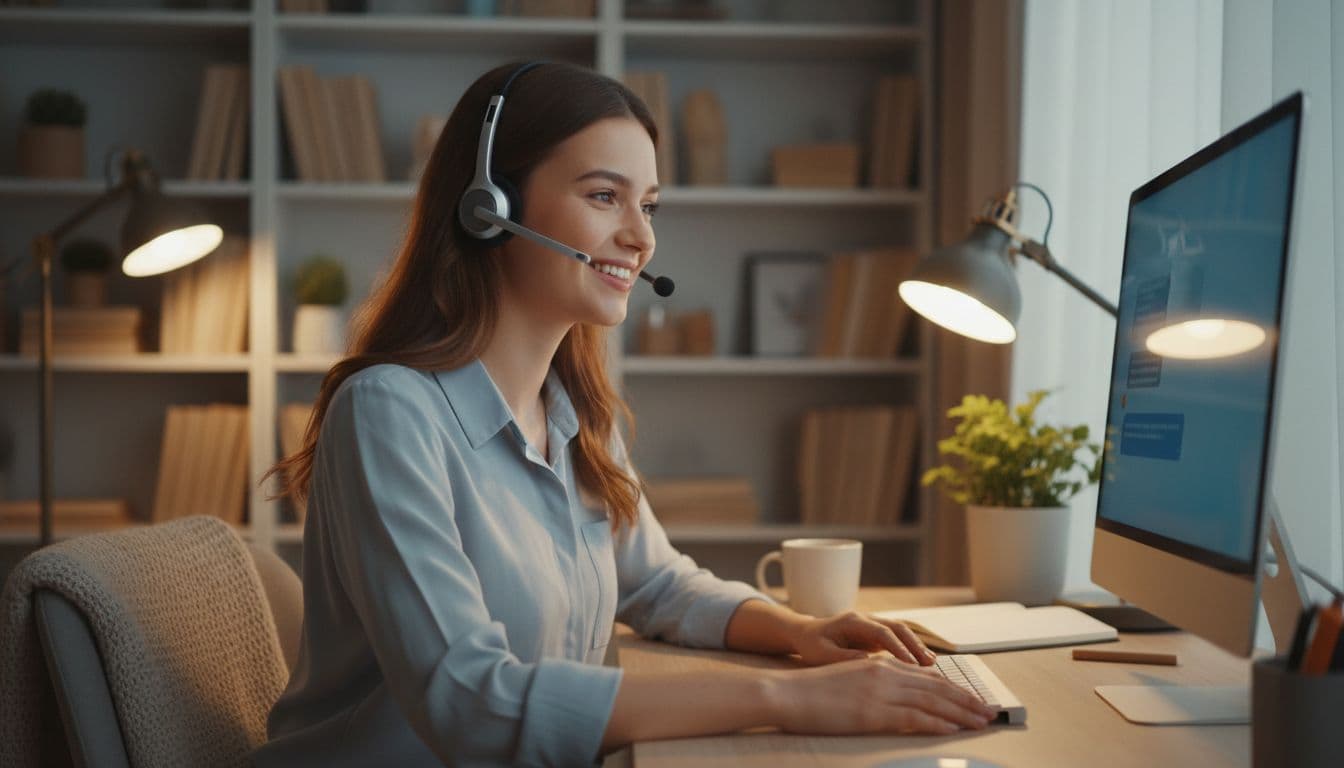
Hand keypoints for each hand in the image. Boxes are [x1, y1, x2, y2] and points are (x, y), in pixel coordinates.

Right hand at [768, 656, 996, 734]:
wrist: (788, 693)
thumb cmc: (814, 692)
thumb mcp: (851, 679)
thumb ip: (877, 683)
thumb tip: (901, 696)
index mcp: (881, 665)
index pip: (928, 678)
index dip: (955, 690)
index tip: (973, 700)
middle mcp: (886, 673)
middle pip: (937, 688)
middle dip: (966, 701)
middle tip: (989, 712)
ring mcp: (880, 692)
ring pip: (932, 702)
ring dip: (961, 713)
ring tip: (980, 722)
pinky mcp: (873, 712)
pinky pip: (914, 717)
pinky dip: (938, 723)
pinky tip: (953, 729)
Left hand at [791, 611, 936, 666]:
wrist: (807, 634)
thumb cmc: (812, 645)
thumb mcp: (821, 654)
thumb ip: (844, 658)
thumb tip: (869, 662)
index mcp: (852, 621)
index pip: (881, 632)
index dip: (898, 648)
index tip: (910, 665)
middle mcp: (866, 619)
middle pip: (897, 627)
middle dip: (915, 645)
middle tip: (929, 665)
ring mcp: (872, 625)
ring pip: (901, 631)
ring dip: (917, 646)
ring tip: (932, 664)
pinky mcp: (876, 634)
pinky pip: (898, 640)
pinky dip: (911, 649)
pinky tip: (923, 663)